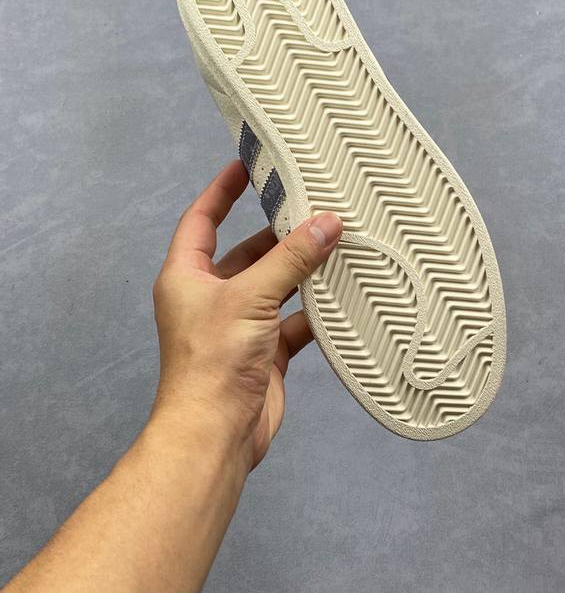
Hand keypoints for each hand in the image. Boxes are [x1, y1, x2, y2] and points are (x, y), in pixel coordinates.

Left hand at [151, 160, 341, 470]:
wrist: (216, 435)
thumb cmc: (214, 361)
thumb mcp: (250, 297)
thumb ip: (290, 259)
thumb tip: (327, 223)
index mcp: (187, 276)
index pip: (202, 220)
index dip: (221, 190)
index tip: (246, 165)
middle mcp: (210, 296)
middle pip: (246, 252)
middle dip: (277, 234)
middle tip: (312, 207)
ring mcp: (238, 325)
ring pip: (274, 285)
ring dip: (301, 271)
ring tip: (336, 244)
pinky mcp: (263, 350)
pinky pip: (292, 319)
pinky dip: (314, 310)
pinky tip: (341, 295)